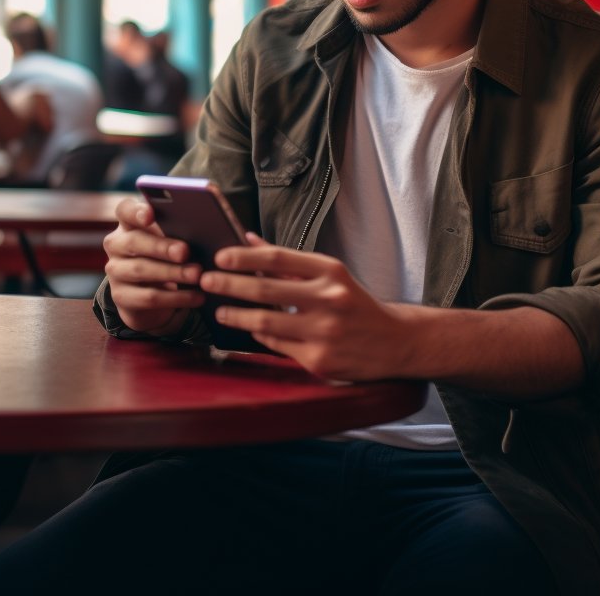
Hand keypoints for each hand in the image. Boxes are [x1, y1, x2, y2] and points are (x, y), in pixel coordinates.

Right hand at [103, 196, 203, 336]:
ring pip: (141, 270)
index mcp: (129, 223)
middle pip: (134, 241)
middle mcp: (116, 245)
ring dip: (172, 273)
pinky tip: (196, 296)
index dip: (136, 211)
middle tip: (185, 251)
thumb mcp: (170, 239)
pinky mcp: (121, 296)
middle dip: (161, 246)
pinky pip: (149, 297)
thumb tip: (207, 221)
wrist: (151, 292)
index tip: (151, 215)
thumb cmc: (167, 256)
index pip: (125, 210)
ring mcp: (115, 271)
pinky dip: (175, 297)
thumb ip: (180, 229)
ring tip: (197, 274)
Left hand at [200, 238, 411, 380]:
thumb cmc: (354, 303)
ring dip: (235, 315)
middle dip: (229, 285)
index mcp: (330, 271)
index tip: (220, 256)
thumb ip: (288, 261)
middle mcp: (328, 299)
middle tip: (206, 281)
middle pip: (265, 290)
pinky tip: (247, 329)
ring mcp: (323, 332)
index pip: (277, 258)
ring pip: (265, 322)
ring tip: (218, 310)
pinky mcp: (319, 360)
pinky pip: (276, 345)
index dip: (244, 256)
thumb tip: (249, 239)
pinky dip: (258, 335)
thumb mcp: (329, 274)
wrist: (394, 342)